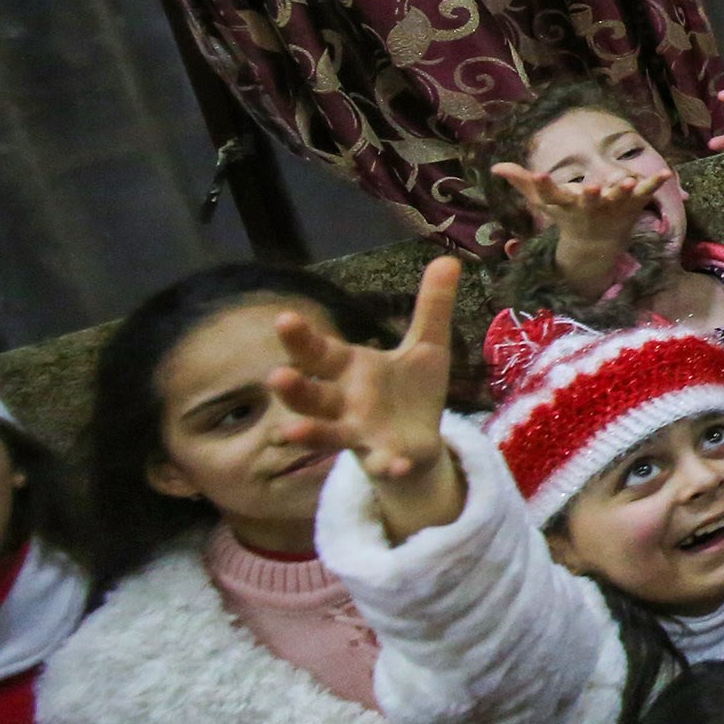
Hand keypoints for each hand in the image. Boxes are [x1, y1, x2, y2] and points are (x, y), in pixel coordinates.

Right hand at [269, 258, 464, 542]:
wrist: (420, 443)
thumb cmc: (410, 391)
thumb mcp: (426, 346)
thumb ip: (433, 307)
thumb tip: (448, 258)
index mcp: (351, 369)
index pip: (320, 351)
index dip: (301, 338)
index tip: (283, 317)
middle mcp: (344, 402)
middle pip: (311, 394)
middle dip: (293, 388)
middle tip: (275, 376)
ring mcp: (359, 434)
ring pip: (327, 434)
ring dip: (309, 433)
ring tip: (290, 433)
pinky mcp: (383, 459)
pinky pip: (382, 464)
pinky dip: (388, 465)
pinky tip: (396, 465)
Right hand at [491, 160, 668, 295]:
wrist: (597, 244)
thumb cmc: (568, 216)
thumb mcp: (545, 201)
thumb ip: (523, 183)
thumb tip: (496, 166)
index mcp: (566, 204)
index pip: (550, 195)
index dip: (543, 185)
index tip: (538, 175)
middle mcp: (590, 206)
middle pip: (589, 201)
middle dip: (590, 195)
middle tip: (590, 188)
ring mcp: (613, 206)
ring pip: (619, 199)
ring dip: (622, 191)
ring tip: (626, 182)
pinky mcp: (633, 204)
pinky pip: (646, 193)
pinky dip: (655, 184)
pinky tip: (667, 173)